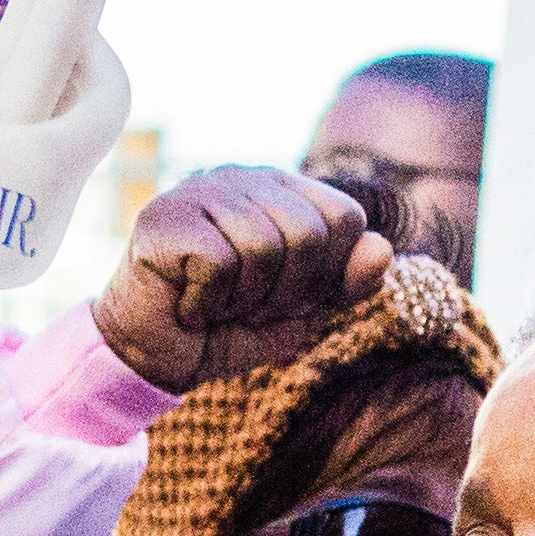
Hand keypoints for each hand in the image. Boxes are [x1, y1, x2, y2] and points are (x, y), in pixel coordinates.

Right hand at [89, 167, 395, 393]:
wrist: (151, 358)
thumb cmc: (224, 327)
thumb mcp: (300, 311)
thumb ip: (345, 281)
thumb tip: (384, 249)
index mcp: (281, 189)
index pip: (345, 217)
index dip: (325, 276)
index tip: (282, 297)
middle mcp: (243, 177)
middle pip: (309, 233)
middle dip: (284, 293)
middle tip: (242, 306)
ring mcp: (200, 190)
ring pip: (264, 249)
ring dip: (243, 301)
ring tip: (213, 304)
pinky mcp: (163, 217)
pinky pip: (219, 265)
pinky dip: (207, 303)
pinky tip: (186, 303)